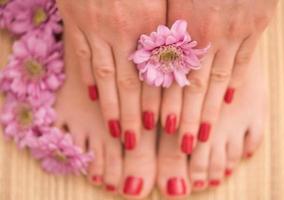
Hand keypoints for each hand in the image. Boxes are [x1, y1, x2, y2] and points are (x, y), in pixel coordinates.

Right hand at [56, 0, 165, 148]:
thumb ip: (169, 26)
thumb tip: (180, 56)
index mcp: (150, 23)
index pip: (156, 72)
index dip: (160, 102)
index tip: (164, 126)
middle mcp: (123, 31)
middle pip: (130, 82)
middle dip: (135, 115)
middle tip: (137, 142)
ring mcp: (96, 27)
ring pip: (105, 76)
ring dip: (111, 107)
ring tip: (117, 131)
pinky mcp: (76, 21)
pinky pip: (82, 56)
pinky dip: (87, 80)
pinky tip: (94, 99)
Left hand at [165, 0, 276, 152]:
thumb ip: (158, 24)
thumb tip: (147, 52)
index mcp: (178, 25)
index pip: (169, 76)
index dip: (165, 104)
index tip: (159, 128)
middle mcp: (204, 35)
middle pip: (192, 86)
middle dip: (187, 118)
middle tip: (182, 145)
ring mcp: (233, 32)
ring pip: (218, 81)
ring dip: (209, 111)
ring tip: (203, 136)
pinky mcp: (256, 25)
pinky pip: (244, 60)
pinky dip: (235, 83)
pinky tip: (228, 102)